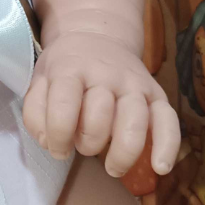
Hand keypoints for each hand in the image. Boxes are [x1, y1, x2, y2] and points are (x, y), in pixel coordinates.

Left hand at [23, 31, 179, 177]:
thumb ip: (36, 113)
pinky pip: (169, 120)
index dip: (58, 136)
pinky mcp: (157, 94)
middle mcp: (105, 74)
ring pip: (135, 121)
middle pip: (100, 117)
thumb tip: (51, 144)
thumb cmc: (65, 68)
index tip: (58, 149)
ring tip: (112, 168)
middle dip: (88, 142)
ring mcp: (134, 83)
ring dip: (122, 152)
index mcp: (71, 69)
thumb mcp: (40, 80)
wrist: (96, 36)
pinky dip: (167, 146)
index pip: (64, 105)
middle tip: (83, 146)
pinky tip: (160, 168)